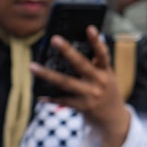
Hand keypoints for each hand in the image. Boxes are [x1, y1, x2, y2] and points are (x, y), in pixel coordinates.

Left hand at [29, 26, 131, 146]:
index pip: (102, 53)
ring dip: (47, 74)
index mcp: (106, 72)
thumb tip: (71, 51)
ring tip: (32, 66)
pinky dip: (51, 98)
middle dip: (68, 51)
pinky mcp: (82, 107)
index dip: (96, 41)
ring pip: (66, 82)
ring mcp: (91, 95)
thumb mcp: (107, 77)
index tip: (89, 28)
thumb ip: (95, 65)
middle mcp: (100, 82)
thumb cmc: (106, 92)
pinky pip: (63, 100)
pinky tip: (40, 95)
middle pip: (81, 64)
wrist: (113, 119)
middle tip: (54, 39)